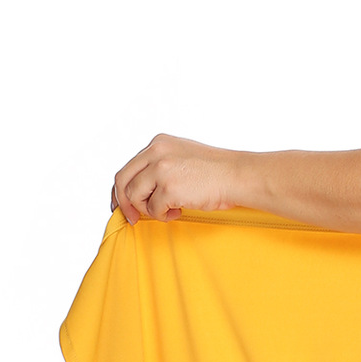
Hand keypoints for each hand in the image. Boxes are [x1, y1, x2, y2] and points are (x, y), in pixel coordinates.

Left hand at [110, 134, 253, 224]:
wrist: (238, 176)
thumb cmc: (218, 171)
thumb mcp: (183, 157)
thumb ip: (160, 166)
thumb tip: (143, 189)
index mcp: (158, 144)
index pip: (129, 167)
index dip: (122, 189)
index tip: (123, 203)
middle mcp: (155, 153)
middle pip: (123, 181)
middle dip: (125, 203)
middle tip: (133, 217)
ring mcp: (161, 170)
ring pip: (135, 196)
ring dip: (149, 210)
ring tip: (168, 211)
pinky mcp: (168, 188)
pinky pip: (153, 209)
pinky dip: (163, 216)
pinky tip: (179, 212)